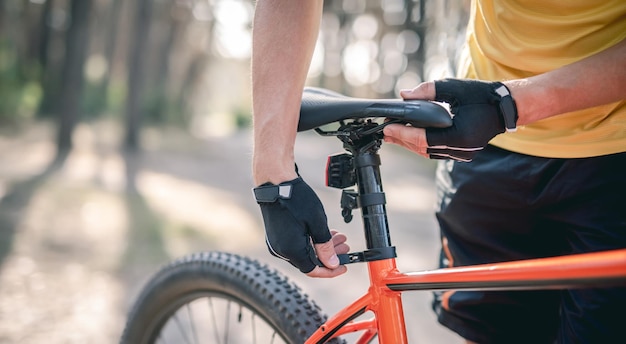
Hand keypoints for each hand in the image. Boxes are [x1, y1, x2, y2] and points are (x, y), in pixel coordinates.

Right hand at [254, 177, 347, 277]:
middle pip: (309, 262)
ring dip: (321, 247)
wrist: (275, 183)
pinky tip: (322, 233)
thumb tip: (331, 264)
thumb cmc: (295, 199)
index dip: (330, 271)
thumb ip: (325, 246)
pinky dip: (310, 242)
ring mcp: (277, 244)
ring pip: (304, 253)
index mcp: (291, 250)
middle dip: (329, 255)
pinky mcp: (277, 237)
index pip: (313, 270)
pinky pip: (296, 245)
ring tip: (338, 237)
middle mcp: (281, 251)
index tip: (343, 266)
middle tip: (344, 246)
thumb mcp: (317, 222)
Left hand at [384, 78, 516, 161]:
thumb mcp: (454, 88)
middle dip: (402, 140)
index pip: (424, 139)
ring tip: (393, 136)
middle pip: (423, 148)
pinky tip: (411, 139)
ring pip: (429, 152)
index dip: (403, 134)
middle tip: (385, 132)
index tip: (387, 127)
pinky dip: (423, 145)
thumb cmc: (483, 96)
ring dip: (410, 144)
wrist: (507, 107)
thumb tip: (404, 95)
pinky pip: (437, 152)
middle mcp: (461, 150)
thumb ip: (428, 91)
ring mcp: (463, 154)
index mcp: (460, 136)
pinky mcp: (463, 153)